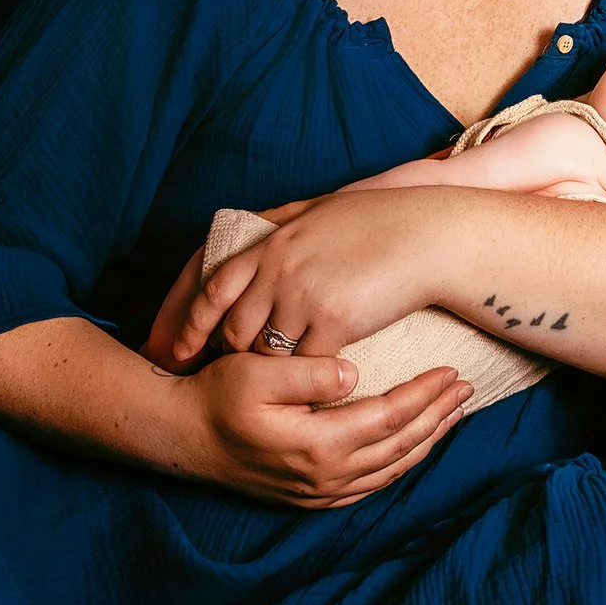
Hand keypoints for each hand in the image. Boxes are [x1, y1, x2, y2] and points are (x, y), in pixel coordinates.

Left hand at [149, 189, 457, 370]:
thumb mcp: (321, 208)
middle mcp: (278, 269)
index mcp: (272, 242)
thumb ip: (282, 221)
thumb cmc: (383, 220)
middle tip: (229, 380)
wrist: (429, 236)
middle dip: (229, 357)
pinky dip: (306, 383)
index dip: (189, 323)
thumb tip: (257, 225)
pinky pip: (306, 365)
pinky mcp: (335, 321)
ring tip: (269, 394)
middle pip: (234, 328)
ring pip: (268, 352)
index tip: (176, 351)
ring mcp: (304, 296)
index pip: (212, 288)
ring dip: (268, 375)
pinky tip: (311, 396)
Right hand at [187, 349, 471, 506]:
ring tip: (452, 414)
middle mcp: (326, 477)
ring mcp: (320, 492)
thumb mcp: (255, 373)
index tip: (451, 371)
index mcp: (318, 445)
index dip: (426, 394)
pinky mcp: (312, 497)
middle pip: (401, 445)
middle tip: (467, 389)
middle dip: (438, 416)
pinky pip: (372, 484)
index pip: (391, 416)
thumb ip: (306, 373)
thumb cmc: (216, 397)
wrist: (182, 437)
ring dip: (427, 441)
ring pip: (392, 469)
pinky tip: (413, 446)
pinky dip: (400, 463)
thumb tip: (353, 373)